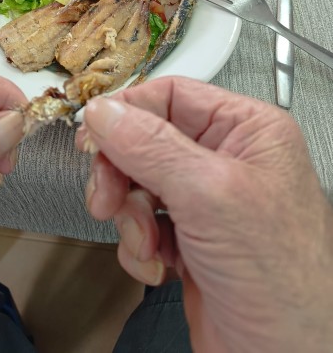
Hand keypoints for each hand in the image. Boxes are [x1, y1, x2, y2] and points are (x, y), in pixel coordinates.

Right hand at [78, 77, 332, 352]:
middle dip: (121, 172)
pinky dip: (138, 246)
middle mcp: (226, 161)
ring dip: (130, 216)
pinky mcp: (190, 240)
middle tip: (107, 196)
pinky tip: (158, 264)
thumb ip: (151, 147)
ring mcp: (206, 203)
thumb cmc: (286, 283)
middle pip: (145, 141)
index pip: (170, 96)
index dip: (126, 113)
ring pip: (137, 184)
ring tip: (145, 241)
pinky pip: (141, 224)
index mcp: (246, 130)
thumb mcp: (210, 196)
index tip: (93, 135)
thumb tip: (105, 112)